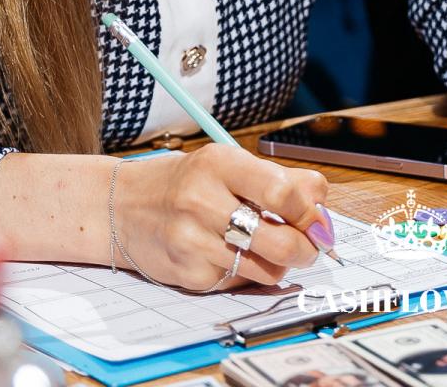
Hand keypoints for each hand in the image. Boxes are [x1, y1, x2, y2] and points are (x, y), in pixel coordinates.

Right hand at [111, 143, 333, 290]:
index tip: (318, 221)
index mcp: (220, 163)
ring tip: (266, 248)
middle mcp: (203, 200)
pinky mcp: (188, 274)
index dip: (312, 213)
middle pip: (282, 241)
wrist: (122, 207)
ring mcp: (193, 241)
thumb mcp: (229, 165)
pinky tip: (227, 256)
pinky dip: (245, 274)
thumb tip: (323, 210)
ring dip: (278, 264)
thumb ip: (282, 181)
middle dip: (307, 250)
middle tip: (308, 247)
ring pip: (267, 269)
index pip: (284, 192)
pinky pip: (240, 283)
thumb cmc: (186, 184)